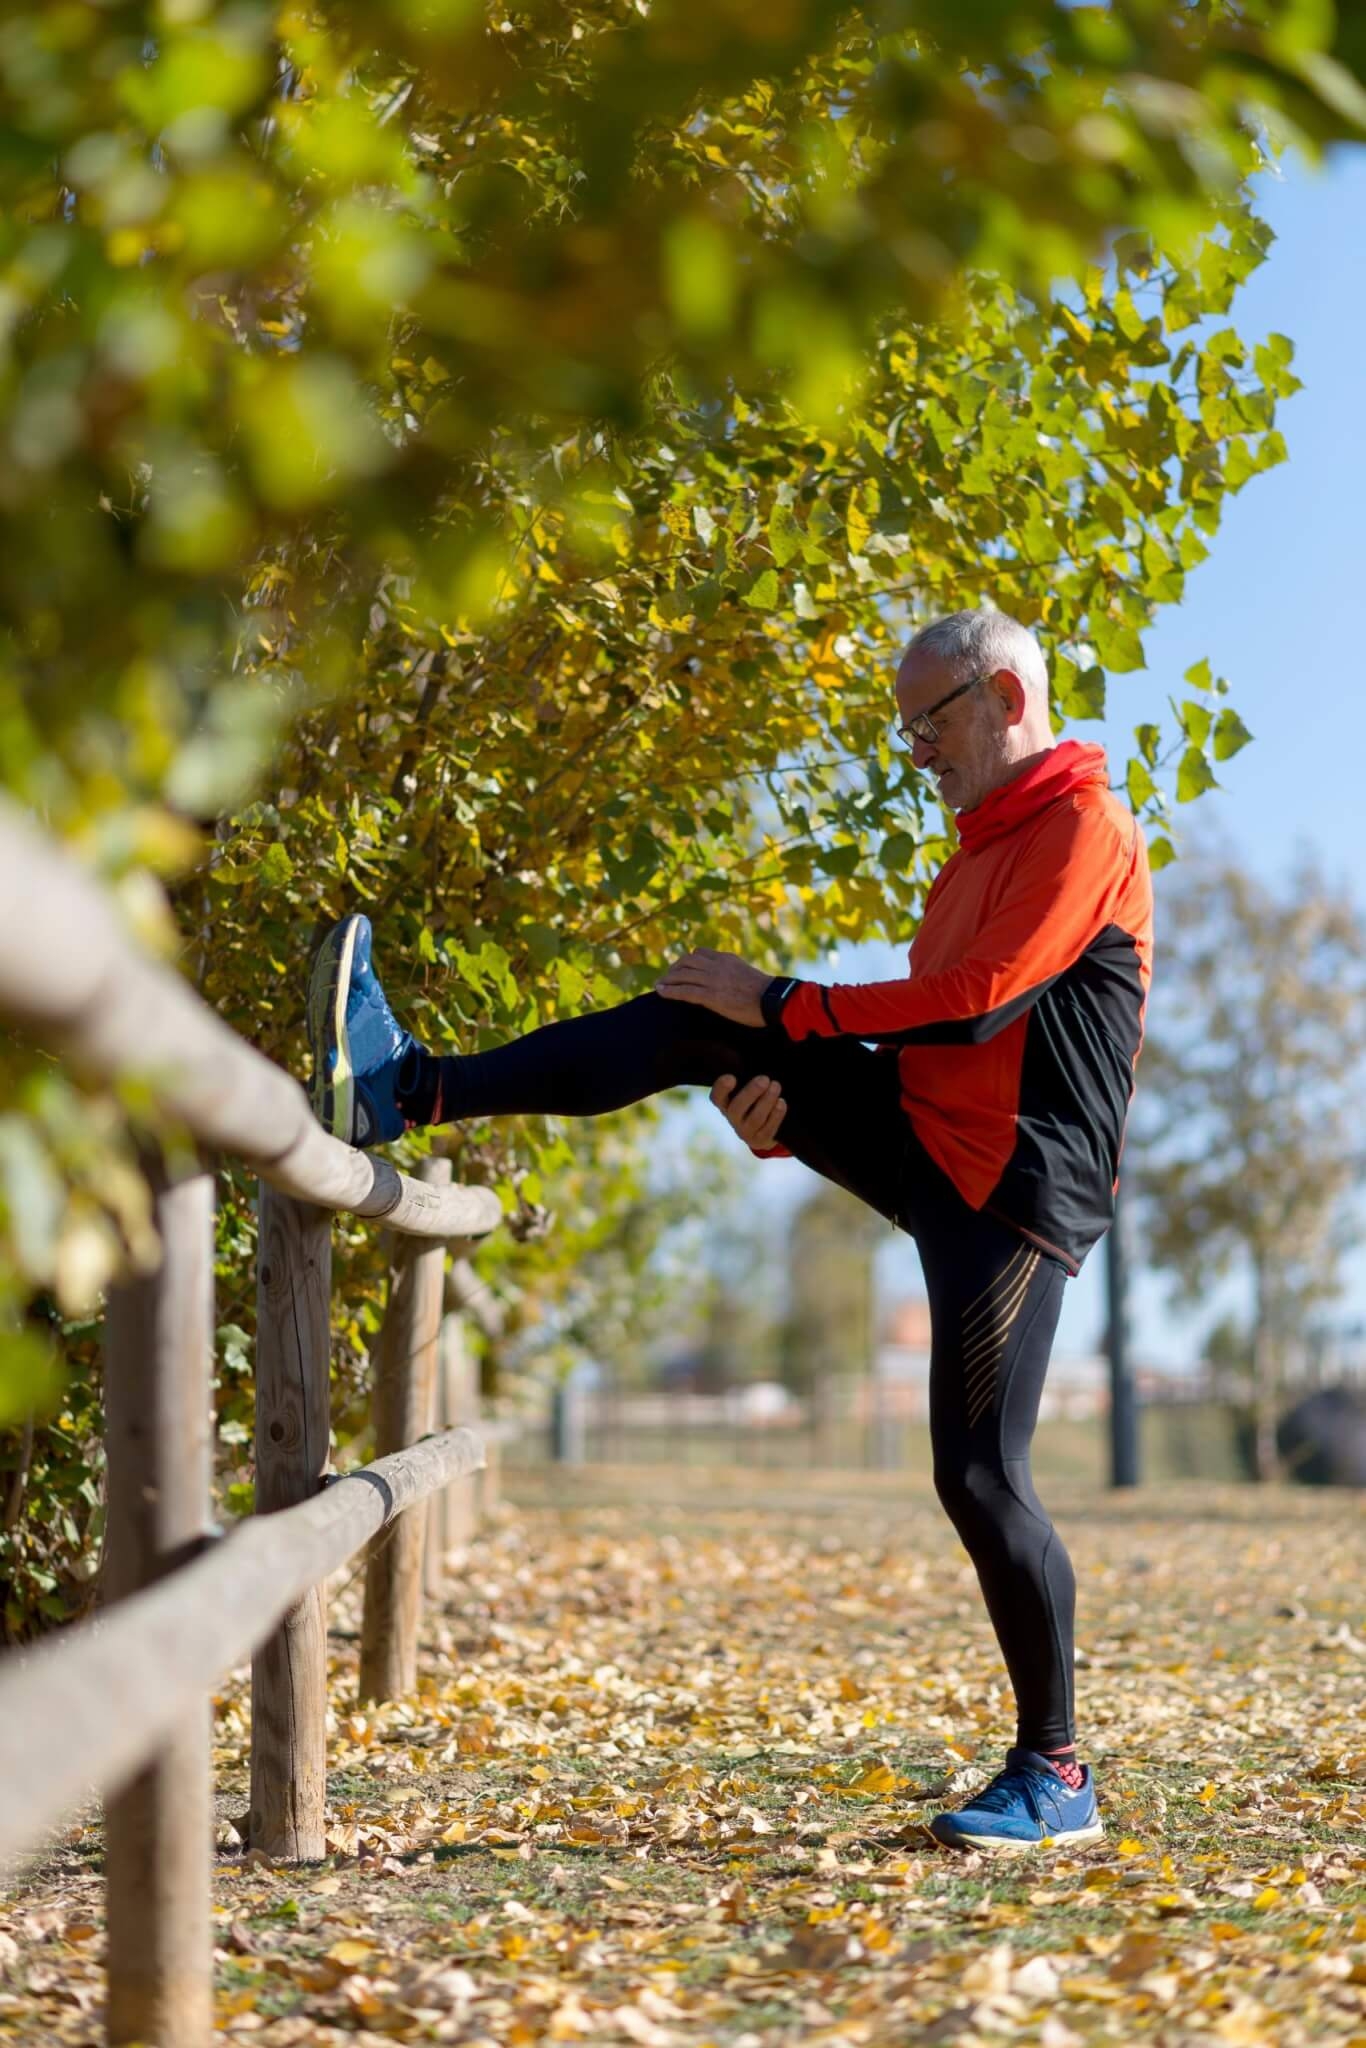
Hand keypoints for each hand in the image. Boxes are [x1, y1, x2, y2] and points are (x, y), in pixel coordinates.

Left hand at [655, 948, 769, 1026]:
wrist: (772, 1000)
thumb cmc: (765, 993)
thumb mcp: (746, 973)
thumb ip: (733, 972)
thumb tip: (727, 979)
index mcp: (726, 959)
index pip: (700, 952)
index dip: (686, 960)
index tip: (680, 968)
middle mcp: (717, 965)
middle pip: (687, 960)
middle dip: (674, 968)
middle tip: (667, 978)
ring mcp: (713, 980)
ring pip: (682, 974)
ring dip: (668, 979)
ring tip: (659, 985)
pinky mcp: (711, 996)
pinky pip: (684, 991)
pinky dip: (670, 991)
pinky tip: (661, 993)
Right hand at [711, 1073, 786, 1149]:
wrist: (764, 1129)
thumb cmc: (755, 1100)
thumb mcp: (748, 1090)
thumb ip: (748, 1079)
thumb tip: (759, 1065)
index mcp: (725, 1103)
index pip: (717, 1097)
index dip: (721, 1089)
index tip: (731, 1077)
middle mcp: (732, 1118)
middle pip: (736, 1108)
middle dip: (751, 1093)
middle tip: (764, 1079)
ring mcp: (745, 1131)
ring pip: (755, 1118)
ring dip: (767, 1101)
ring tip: (776, 1086)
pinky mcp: (759, 1140)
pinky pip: (768, 1128)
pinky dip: (776, 1115)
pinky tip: (781, 1103)